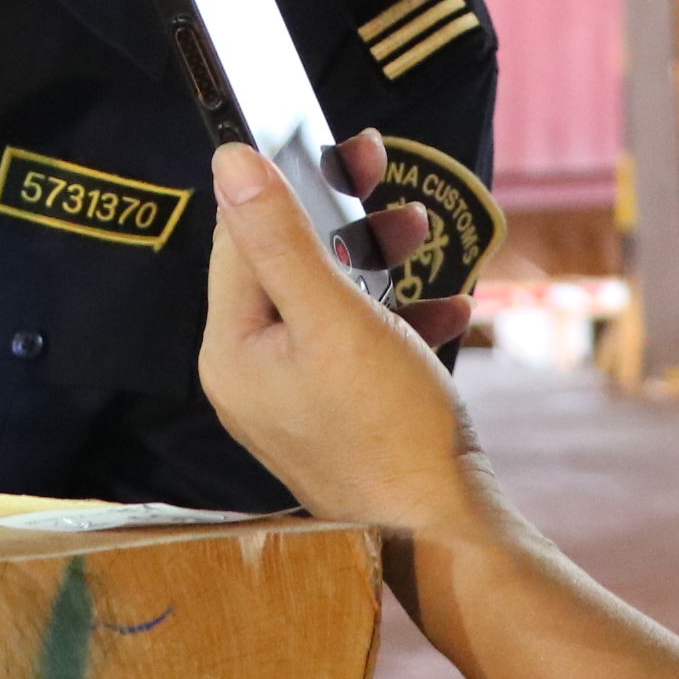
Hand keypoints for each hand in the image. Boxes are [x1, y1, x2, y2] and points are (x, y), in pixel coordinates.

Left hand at [200, 138, 484, 537]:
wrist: (444, 534)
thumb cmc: (391, 429)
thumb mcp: (337, 317)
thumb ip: (281, 237)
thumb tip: (229, 162)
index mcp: (232, 352)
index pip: (237, 242)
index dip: (280, 185)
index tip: (326, 145)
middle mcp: (252, 377)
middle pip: (285, 266)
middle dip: (340, 218)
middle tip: (379, 172)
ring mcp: (295, 400)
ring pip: (330, 301)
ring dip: (379, 260)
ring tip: (421, 232)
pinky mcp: (339, 416)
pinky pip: (361, 346)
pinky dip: (401, 318)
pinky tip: (448, 308)